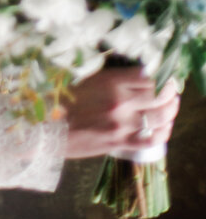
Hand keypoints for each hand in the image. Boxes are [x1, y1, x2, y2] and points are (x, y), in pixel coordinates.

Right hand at [63, 66, 180, 159]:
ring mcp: (122, 125)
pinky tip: (164, 128)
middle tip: (171, 90)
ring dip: (170, 111)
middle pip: (158, 96)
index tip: (162, 75)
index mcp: (110, 81)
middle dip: (169, 92)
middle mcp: (121, 102)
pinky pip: (151, 140)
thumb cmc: (60, 97)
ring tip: (171, 106)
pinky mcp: (120, 144)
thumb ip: (110, 77)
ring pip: (160, 118)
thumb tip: (133, 75)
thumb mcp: (84, 77)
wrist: (45, 126)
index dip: (160, 75)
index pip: (148, 77)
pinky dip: (163, 133)